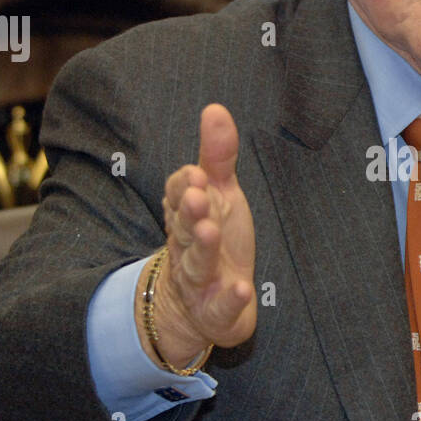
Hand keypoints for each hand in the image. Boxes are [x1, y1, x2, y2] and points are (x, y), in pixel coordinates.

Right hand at [138, 104, 256, 365]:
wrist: (200, 306)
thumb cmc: (214, 240)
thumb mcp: (220, 195)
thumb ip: (217, 157)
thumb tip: (215, 109)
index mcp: (187, 216)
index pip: (178, 195)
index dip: (186, 186)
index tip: (197, 175)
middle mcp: (187, 247)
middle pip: (183, 228)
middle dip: (189, 212)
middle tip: (198, 196)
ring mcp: (199, 281)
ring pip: (196, 264)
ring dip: (202, 248)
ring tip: (210, 231)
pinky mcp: (215, 311)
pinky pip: (220, 307)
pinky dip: (230, 299)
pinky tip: (242, 289)